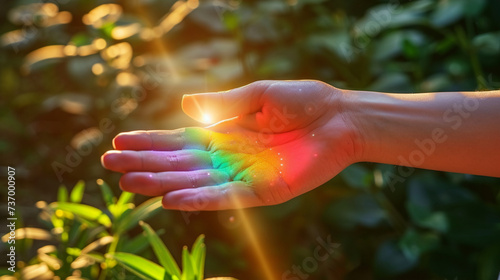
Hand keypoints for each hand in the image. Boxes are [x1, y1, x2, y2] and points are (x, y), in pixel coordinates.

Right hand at [101, 80, 360, 209]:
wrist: (340, 118)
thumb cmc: (303, 102)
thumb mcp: (258, 94)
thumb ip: (223, 103)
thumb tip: (184, 103)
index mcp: (226, 133)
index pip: (180, 140)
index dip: (150, 141)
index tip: (121, 140)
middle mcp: (229, 157)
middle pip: (179, 163)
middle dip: (145, 163)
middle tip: (109, 163)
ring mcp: (244, 175)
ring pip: (195, 182)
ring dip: (161, 183)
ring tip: (128, 182)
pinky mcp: (263, 191)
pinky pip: (226, 197)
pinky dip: (198, 199)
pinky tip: (171, 200)